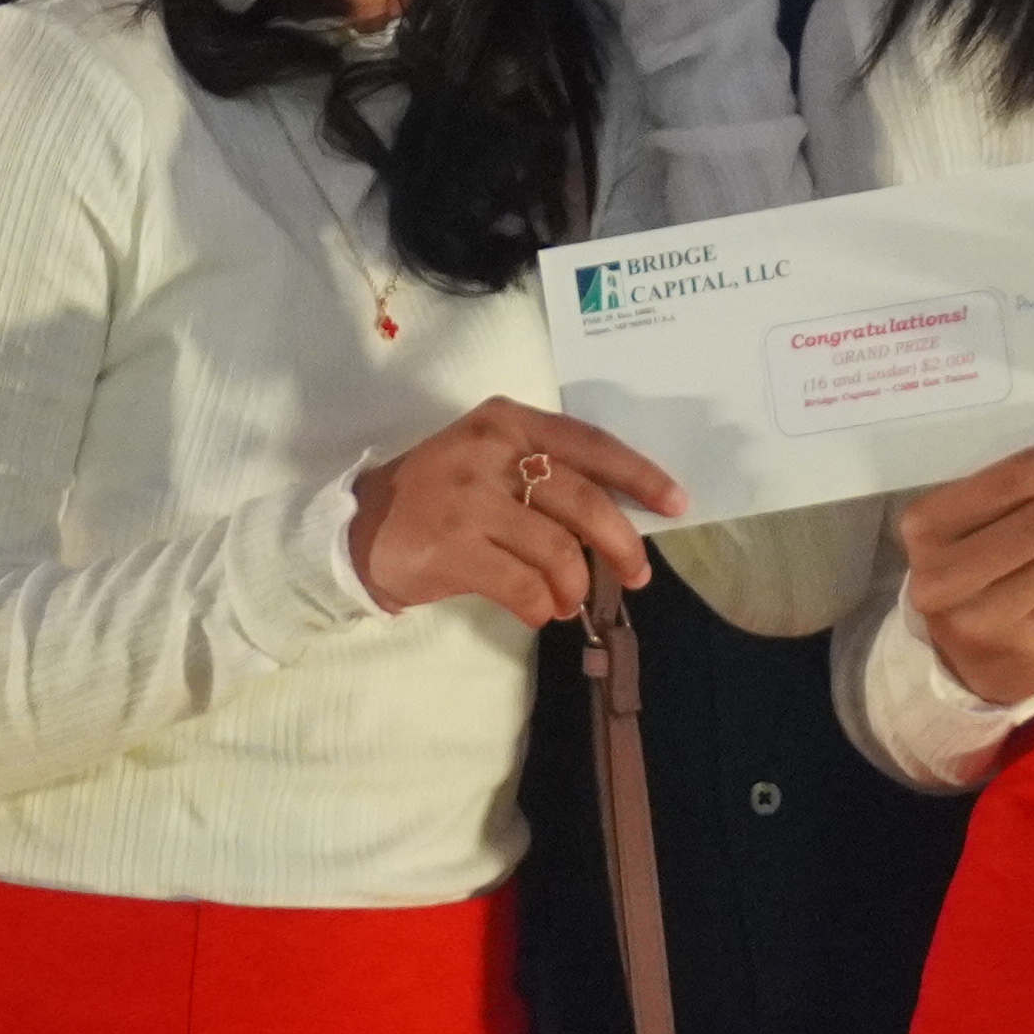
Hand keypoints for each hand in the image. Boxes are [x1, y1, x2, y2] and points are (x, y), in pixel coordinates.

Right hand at [352, 400, 686, 626]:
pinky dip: (544, 606)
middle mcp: (491, 452)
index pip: (590, 445)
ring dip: (576, 586)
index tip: (676, 503)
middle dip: (622, 545)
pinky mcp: (453, 547)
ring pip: (558, 551)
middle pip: (584, 502)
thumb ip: (546, 474)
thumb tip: (621, 518)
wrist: (358, 528)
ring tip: (571, 601)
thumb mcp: (489, 461)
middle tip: (637, 574)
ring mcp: (470, 500)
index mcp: (508, 422)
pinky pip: (524, 586)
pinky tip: (541, 612)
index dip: (639, 476)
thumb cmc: (439, 494)